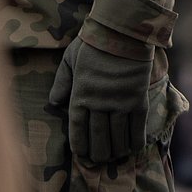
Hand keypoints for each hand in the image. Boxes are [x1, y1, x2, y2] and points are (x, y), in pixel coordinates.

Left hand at [47, 34, 153, 165]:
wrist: (123, 32)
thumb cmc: (93, 43)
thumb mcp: (70, 60)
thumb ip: (61, 83)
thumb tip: (53, 102)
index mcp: (80, 95)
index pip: (78, 129)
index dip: (80, 144)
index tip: (81, 154)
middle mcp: (100, 104)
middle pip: (98, 138)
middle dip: (98, 153)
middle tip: (98, 160)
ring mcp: (120, 103)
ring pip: (117, 137)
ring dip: (116, 150)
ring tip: (114, 157)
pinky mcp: (138, 100)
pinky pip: (138, 127)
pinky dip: (136, 140)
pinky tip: (133, 148)